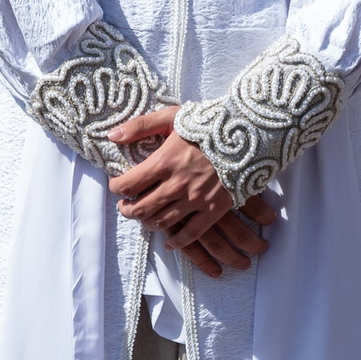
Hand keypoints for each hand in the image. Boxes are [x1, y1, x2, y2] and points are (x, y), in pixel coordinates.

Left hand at [103, 107, 276, 275]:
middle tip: (125, 207)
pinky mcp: (214, 209)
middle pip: (142, 208)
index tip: (116, 186)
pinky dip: (177, 241)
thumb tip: (112, 136)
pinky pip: (192, 233)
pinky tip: (169, 242)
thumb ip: (140, 126)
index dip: (116, 188)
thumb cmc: (208, 124)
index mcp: (164, 161)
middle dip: (128, 210)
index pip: (128, 183)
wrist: (248, 135)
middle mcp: (176, 184)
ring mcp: (196, 199)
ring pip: (162, 222)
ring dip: (147, 224)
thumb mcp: (172, 117)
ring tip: (144, 218)